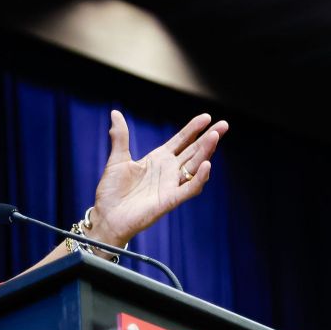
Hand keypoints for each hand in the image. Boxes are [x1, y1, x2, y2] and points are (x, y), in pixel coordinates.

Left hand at [88, 111, 228, 246]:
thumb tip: (115, 113)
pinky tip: (207, 165)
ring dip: (206, 152)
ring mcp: (171, 185)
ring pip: (195, 166)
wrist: (107, 217)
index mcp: (158, 160)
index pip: (181, 141)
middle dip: (209, 138)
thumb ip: (120, 137)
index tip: (206, 117)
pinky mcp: (170, 200)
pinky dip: (199, 178)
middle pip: (194, 151)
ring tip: (215, 137)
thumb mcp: (117, 159)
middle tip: (223, 125)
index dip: (194, 129)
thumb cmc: (112, 192)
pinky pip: (190, 189)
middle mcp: (168, 171)